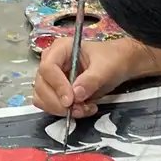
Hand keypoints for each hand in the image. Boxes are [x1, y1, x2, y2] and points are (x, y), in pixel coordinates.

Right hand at [33, 38, 154, 117]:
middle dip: (58, 102)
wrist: (119, 65)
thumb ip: (91, 80)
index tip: (70, 100)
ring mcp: (52, 77)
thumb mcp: (106, 67)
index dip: (57, 85)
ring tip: (84, 109)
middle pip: (41, 85)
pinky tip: (81, 110)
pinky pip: (49, 105)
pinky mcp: (55, 90)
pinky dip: (62, 112)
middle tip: (79, 109)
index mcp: (61, 48)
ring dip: (60, 109)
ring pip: (42, 97)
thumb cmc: (112, 59)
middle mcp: (52, 61)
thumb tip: (76, 94)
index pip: (48, 67)